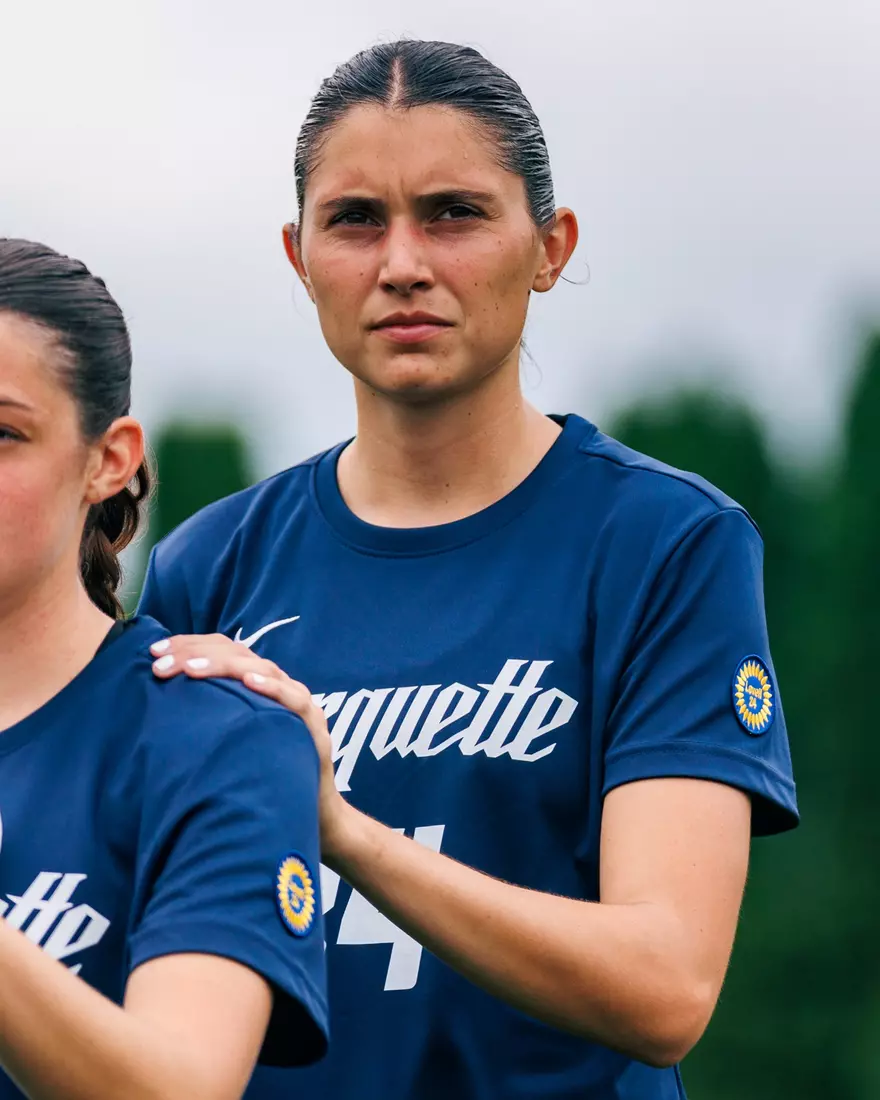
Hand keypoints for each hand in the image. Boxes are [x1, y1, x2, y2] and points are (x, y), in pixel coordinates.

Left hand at [150, 633, 349, 854]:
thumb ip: (207, 719)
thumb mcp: (227, 739)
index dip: (189, 645)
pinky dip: (272, 688)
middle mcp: (277, 685)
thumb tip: (155, 710)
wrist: (309, 812)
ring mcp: (297, 702)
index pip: (222, 650)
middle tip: (159, 661)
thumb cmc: (261, 775)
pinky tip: (249, 682)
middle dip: (195, 652)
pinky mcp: (313, 725)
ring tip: (190, 669)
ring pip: (261, 669)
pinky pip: (294, 700)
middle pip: (237, 653)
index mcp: (257, 683)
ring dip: (223, 666)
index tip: (154, 651)